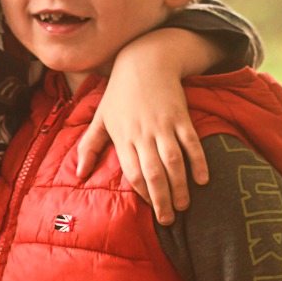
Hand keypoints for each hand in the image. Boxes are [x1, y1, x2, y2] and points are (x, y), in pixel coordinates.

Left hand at [75, 29, 209, 223]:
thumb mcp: (100, 118)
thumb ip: (88, 147)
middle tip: (168, 220)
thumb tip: (78, 174)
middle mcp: (142, 134)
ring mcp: (163, 125)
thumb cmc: (119, 93)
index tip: (151, 209)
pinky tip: (203, 179)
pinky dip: (198, 162)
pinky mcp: (181, 116)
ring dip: (180, 186)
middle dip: (162, 198)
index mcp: (122, 137)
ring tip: (184, 206)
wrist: (145, 60)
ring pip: (173, 161)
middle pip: (153, 172)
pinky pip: (192, 143)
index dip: (143, 193)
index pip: (132, 172)